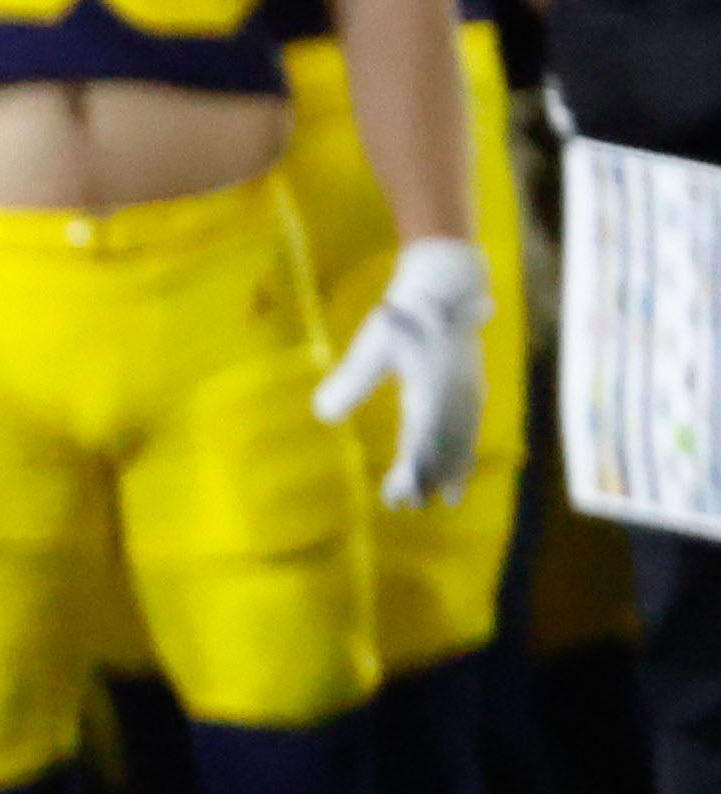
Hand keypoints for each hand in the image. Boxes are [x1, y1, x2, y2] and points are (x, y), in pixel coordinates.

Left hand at [315, 235, 494, 508]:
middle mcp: (456, 392)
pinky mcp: (473, 388)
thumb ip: (351, 379)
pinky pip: (471, 427)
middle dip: (429, 477)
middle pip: (443, 444)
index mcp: (432, 384)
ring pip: (461, 439)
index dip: (412, 469)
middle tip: (408, 507)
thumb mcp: (374, 344)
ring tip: (445, 501)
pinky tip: (461, 473)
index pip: (421, 437)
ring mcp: (468, 390)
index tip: (398, 494)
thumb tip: (321, 415)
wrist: (445, 286)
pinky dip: (466, 452)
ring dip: (451, 470)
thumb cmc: (403, 316)